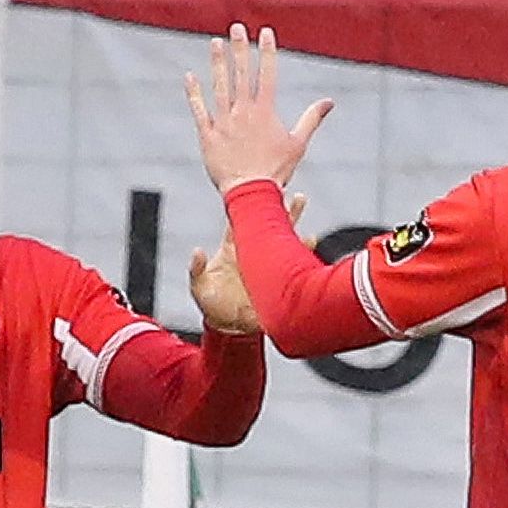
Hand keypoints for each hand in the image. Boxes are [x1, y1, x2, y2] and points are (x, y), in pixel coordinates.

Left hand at [186, 24, 332, 192]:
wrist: (250, 193)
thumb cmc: (276, 171)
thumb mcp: (298, 144)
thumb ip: (312, 118)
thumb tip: (329, 102)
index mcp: (265, 111)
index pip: (267, 74)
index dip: (266, 51)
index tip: (265, 32)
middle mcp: (243, 111)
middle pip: (241, 74)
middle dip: (240, 48)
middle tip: (236, 27)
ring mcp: (223, 122)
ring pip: (219, 86)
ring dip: (218, 63)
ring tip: (216, 43)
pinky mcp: (207, 135)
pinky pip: (199, 110)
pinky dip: (194, 93)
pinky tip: (190, 76)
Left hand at [188, 192, 305, 335]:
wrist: (230, 326)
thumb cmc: (212, 304)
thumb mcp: (199, 288)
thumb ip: (197, 269)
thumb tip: (197, 251)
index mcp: (232, 248)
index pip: (240, 221)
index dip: (245, 205)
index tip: (253, 188)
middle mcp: (251, 250)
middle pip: (265, 221)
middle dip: (273, 203)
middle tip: (281, 182)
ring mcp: (265, 262)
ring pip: (280, 235)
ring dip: (290, 219)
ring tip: (299, 199)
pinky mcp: (276, 276)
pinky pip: (291, 260)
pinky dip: (301, 251)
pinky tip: (310, 239)